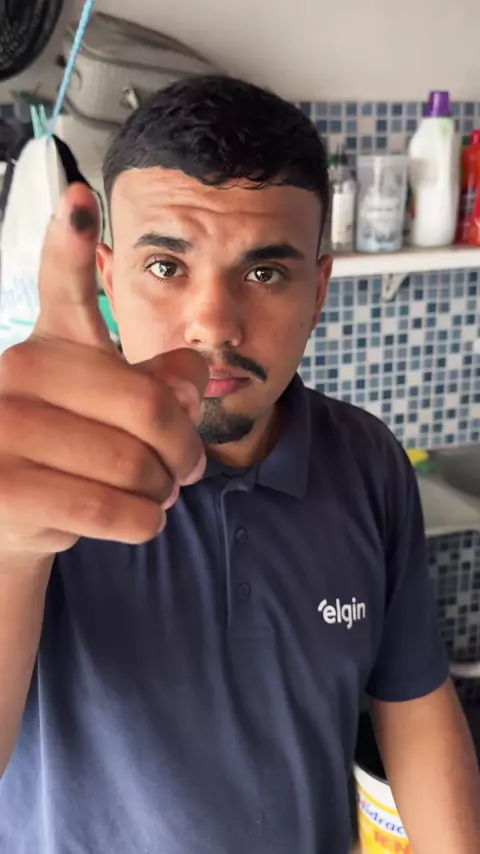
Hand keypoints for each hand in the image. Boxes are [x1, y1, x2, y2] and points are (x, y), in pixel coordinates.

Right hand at [0, 184, 207, 562]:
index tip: (79, 196)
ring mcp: (2, 433)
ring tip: (160, 492)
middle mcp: (13, 377)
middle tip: (189, 467)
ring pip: (136, 465)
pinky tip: (142, 518)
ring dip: (165, 490)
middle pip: (150, 407)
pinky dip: (145, 521)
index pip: (66, 290)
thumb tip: (194, 366)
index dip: (71, 243)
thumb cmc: (69, 453)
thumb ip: (151, 380)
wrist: (15, 516)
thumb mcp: (107, 410)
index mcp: (42, 347)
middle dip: (186, 449)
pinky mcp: (6, 493)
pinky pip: (114, 509)